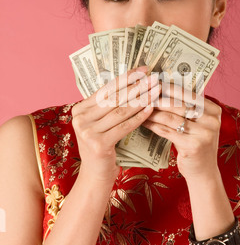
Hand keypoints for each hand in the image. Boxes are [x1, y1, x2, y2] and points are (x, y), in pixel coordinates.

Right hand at [71, 66, 159, 185]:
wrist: (96, 176)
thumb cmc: (102, 147)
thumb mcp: (100, 124)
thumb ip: (108, 107)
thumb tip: (132, 82)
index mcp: (79, 110)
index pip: (106, 89)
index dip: (126, 77)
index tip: (143, 69)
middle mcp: (80, 119)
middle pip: (114, 98)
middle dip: (137, 86)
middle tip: (154, 77)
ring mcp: (87, 132)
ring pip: (120, 111)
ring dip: (141, 99)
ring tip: (156, 91)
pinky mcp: (98, 144)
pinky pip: (124, 126)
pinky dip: (139, 117)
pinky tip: (151, 108)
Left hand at [142, 83, 221, 181]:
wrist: (204, 172)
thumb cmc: (197, 144)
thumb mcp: (199, 124)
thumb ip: (188, 108)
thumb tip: (163, 87)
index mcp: (214, 110)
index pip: (188, 94)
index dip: (170, 87)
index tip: (154, 82)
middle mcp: (211, 121)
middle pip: (179, 104)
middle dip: (158, 98)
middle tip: (143, 94)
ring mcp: (204, 134)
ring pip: (171, 117)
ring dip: (153, 112)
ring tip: (140, 107)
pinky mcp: (192, 146)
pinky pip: (167, 131)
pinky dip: (153, 125)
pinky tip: (144, 122)